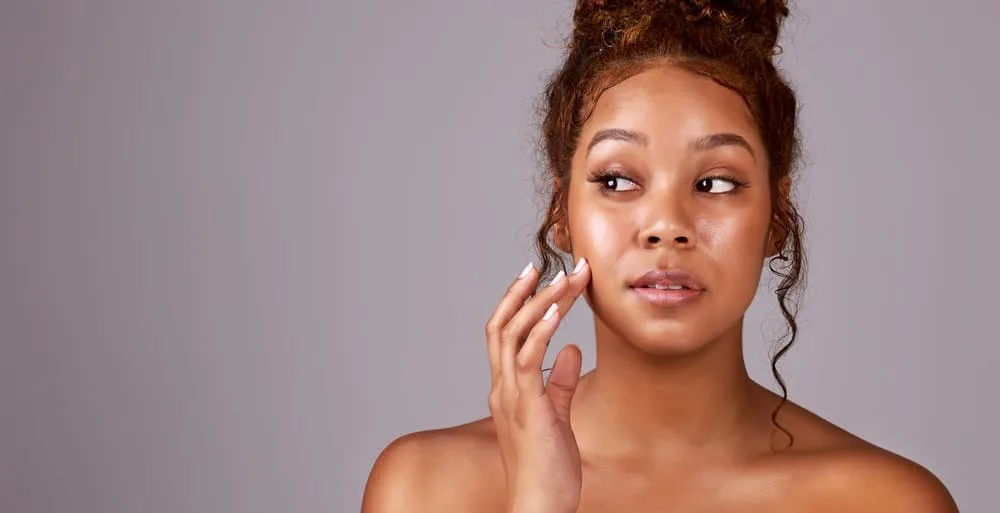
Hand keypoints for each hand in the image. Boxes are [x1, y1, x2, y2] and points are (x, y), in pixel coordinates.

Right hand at [486, 259, 591, 512]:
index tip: (536, 275)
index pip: (503, 334)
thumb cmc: (549, 469)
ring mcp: (511, 397)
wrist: (540, 506)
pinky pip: (529, 360)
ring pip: (515, 334)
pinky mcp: (528, 407)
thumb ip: (561, 383)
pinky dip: (541, 331)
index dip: (516, 302)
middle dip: (524, 292)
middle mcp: (502, 388)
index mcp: (507, 390)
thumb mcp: (558, 417)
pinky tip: (559, 312)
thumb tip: (571, 350)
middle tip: (550, 264)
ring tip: (566, 279)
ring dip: (541, 303)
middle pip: (502, 325)